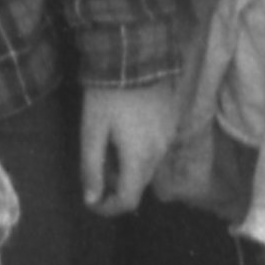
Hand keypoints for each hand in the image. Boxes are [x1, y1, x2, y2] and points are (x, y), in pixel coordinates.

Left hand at [81, 86, 179, 214]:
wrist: (137, 57)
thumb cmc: (108, 95)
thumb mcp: (92, 130)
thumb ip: (91, 168)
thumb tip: (91, 198)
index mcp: (139, 158)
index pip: (128, 200)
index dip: (108, 208)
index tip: (91, 200)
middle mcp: (159, 153)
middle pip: (139, 184)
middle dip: (116, 185)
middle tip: (96, 166)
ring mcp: (169, 137)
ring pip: (148, 166)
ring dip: (128, 166)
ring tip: (109, 145)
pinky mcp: (172, 122)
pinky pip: (156, 147)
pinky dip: (140, 150)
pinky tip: (126, 130)